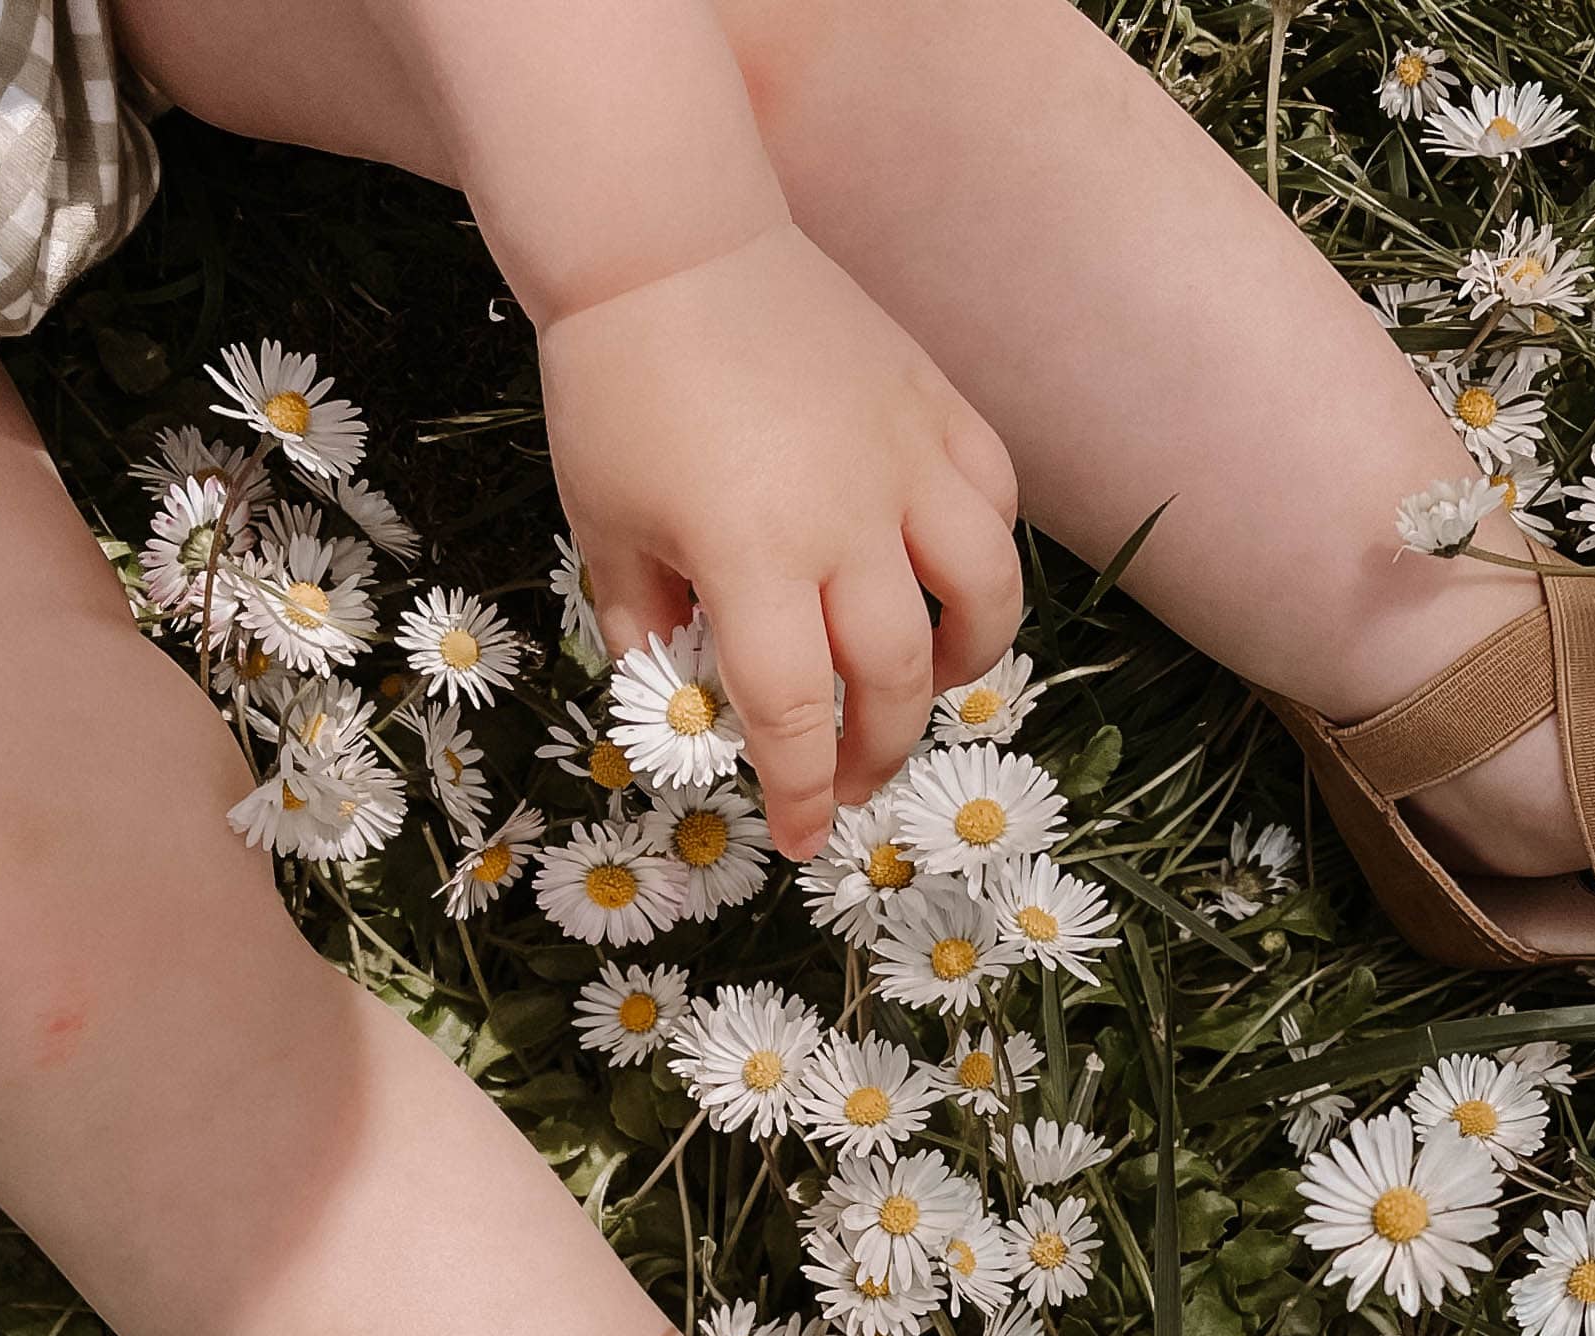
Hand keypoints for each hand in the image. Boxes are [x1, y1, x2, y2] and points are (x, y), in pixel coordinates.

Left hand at [536, 221, 1019, 860]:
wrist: (664, 238)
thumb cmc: (616, 386)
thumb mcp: (602, 526)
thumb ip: (645, 629)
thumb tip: (685, 709)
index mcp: (749, 555)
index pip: (793, 712)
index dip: (800, 791)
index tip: (801, 838)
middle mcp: (844, 519)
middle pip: (892, 676)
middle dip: (877, 751)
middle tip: (853, 779)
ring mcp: (903, 458)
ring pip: (983, 595)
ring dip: (968, 663)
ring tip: (934, 686)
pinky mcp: (935, 405)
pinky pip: (992, 502)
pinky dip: (984, 556)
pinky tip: (952, 580)